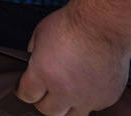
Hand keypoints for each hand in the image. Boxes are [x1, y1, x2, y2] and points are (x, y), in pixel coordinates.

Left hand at [16, 0, 130, 115]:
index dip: (23, 91)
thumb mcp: (40, 33)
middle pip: (48, 111)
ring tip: (66, 93)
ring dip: (66, 106)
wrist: (105, 23)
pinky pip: (94, 106)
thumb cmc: (74, 24)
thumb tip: (33, 61)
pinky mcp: (106, 97)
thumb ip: (34, 52)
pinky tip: (87, 85)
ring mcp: (87, 97)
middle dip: (43, 102)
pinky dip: (88, 99)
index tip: (25, 89)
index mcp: (44, 74)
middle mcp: (65, 90)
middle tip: (45, 91)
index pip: (27, 96)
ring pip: (72, 115)